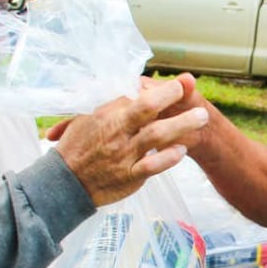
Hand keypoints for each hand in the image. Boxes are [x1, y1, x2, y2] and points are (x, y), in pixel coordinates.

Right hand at [44, 76, 207, 205]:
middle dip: (170, 97)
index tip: (176, 84)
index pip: (134, 96)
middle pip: (147, 109)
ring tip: (202, 116)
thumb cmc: (77, 147)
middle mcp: (116, 132)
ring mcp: (124, 155)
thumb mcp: (86, 118)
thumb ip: (111, 105)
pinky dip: (168, 157)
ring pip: (156, 135)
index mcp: (106, 115)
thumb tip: (133, 89)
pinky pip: (152, 165)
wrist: (64, 183)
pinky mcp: (130, 176)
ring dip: (181, 124)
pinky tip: (181, 150)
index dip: (157, 89)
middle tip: (189, 90)